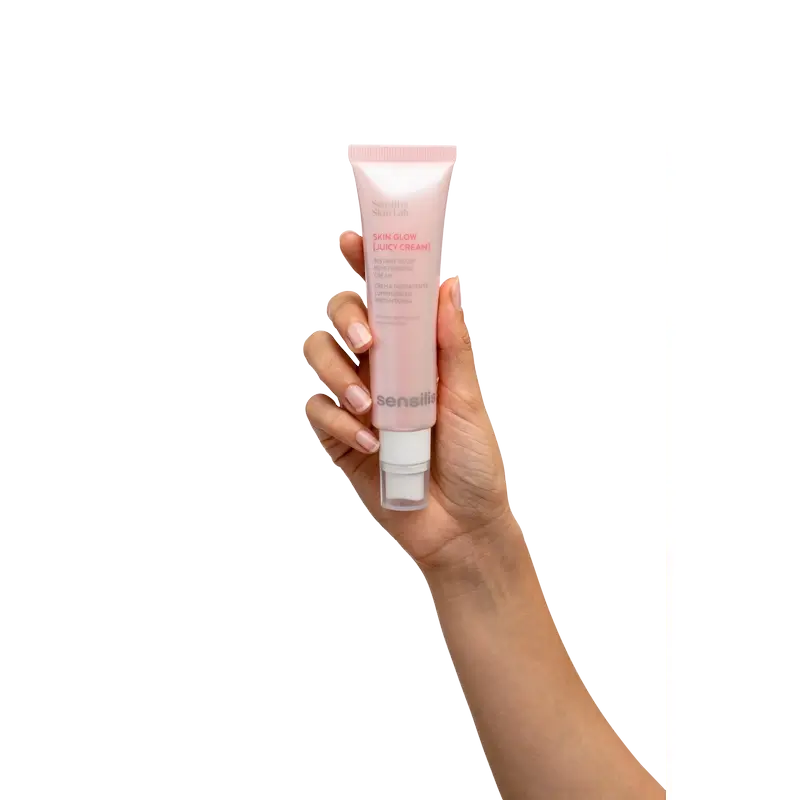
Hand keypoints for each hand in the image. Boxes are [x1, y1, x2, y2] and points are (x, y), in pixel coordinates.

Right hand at [303, 232, 518, 572]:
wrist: (459, 526)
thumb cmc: (472, 462)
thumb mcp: (467, 399)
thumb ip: (451, 344)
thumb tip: (447, 282)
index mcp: (413, 350)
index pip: (382, 296)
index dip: (363, 263)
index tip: (352, 242)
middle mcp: (378, 367)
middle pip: (338, 316)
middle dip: (346, 318)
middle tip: (369, 343)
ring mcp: (354, 400)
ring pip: (317, 356)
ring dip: (337, 373)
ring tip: (370, 408)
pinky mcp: (336, 436)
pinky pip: (315, 409)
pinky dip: (337, 421)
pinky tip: (369, 442)